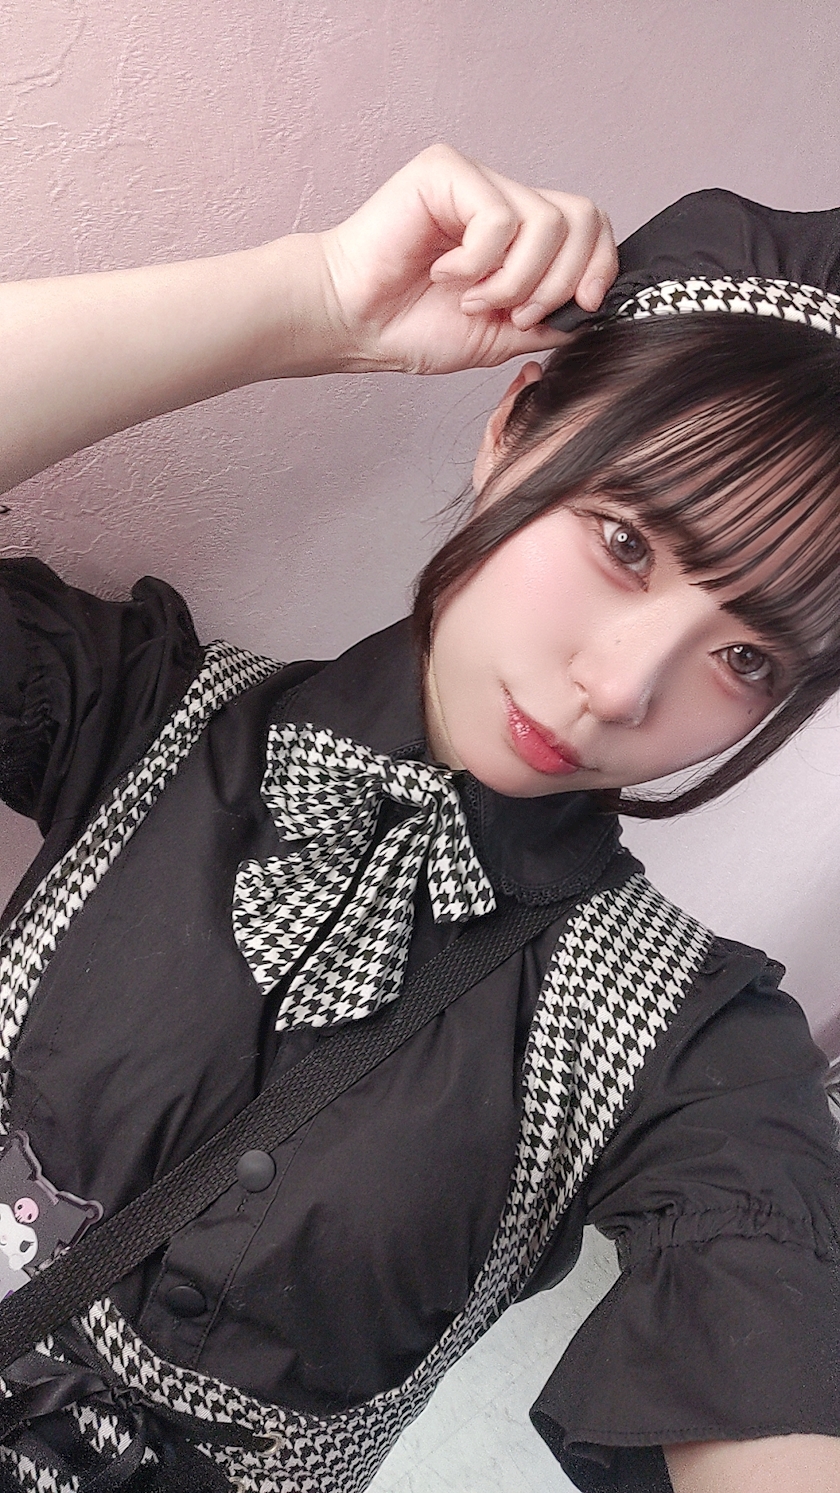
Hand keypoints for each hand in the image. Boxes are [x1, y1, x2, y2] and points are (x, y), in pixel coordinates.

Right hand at [317, 143, 617, 375]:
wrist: (353, 322)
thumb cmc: (410, 327)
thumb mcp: (498, 336)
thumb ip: (547, 321)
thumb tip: (594, 312)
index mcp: (519, 235)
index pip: (590, 226)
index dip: (601, 265)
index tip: (584, 306)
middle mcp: (503, 200)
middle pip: (581, 217)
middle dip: (561, 282)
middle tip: (518, 315)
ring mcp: (476, 181)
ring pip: (545, 223)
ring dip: (516, 282)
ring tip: (472, 301)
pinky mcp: (447, 171)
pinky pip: (500, 219)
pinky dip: (478, 263)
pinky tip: (443, 275)